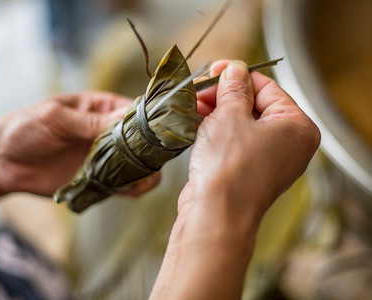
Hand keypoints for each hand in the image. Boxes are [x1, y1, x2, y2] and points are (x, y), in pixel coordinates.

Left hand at [0, 91, 158, 196]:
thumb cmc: (23, 128)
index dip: (150, 120)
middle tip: (152, 160)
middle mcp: (106, 132)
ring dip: (145, 171)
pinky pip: (122, 185)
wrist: (0, 162)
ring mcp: (103, 158)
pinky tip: (132, 190)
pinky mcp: (97, 180)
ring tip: (142, 178)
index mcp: (98, 109)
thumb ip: (88, 122)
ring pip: (137, 165)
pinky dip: (132, 189)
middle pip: (141, 140)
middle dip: (150, 150)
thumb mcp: (55, 117)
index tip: (161, 132)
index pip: (134, 111)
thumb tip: (125, 122)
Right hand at [150, 61, 319, 298]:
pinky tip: (196, 122)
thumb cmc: (229, 166)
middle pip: (253, 105)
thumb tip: (235, 69)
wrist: (216, 215)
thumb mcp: (230, 115)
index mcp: (296, 126)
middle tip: (199, 90)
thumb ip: (233, 88)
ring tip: (192, 105)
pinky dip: (216, 131)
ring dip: (216, 112)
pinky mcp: (247, 171)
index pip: (267, 87)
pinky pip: (234, 142)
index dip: (237, 75)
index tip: (214, 69)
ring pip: (241, 124)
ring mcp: (268, 159)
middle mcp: (288, 143)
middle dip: (223, 96)